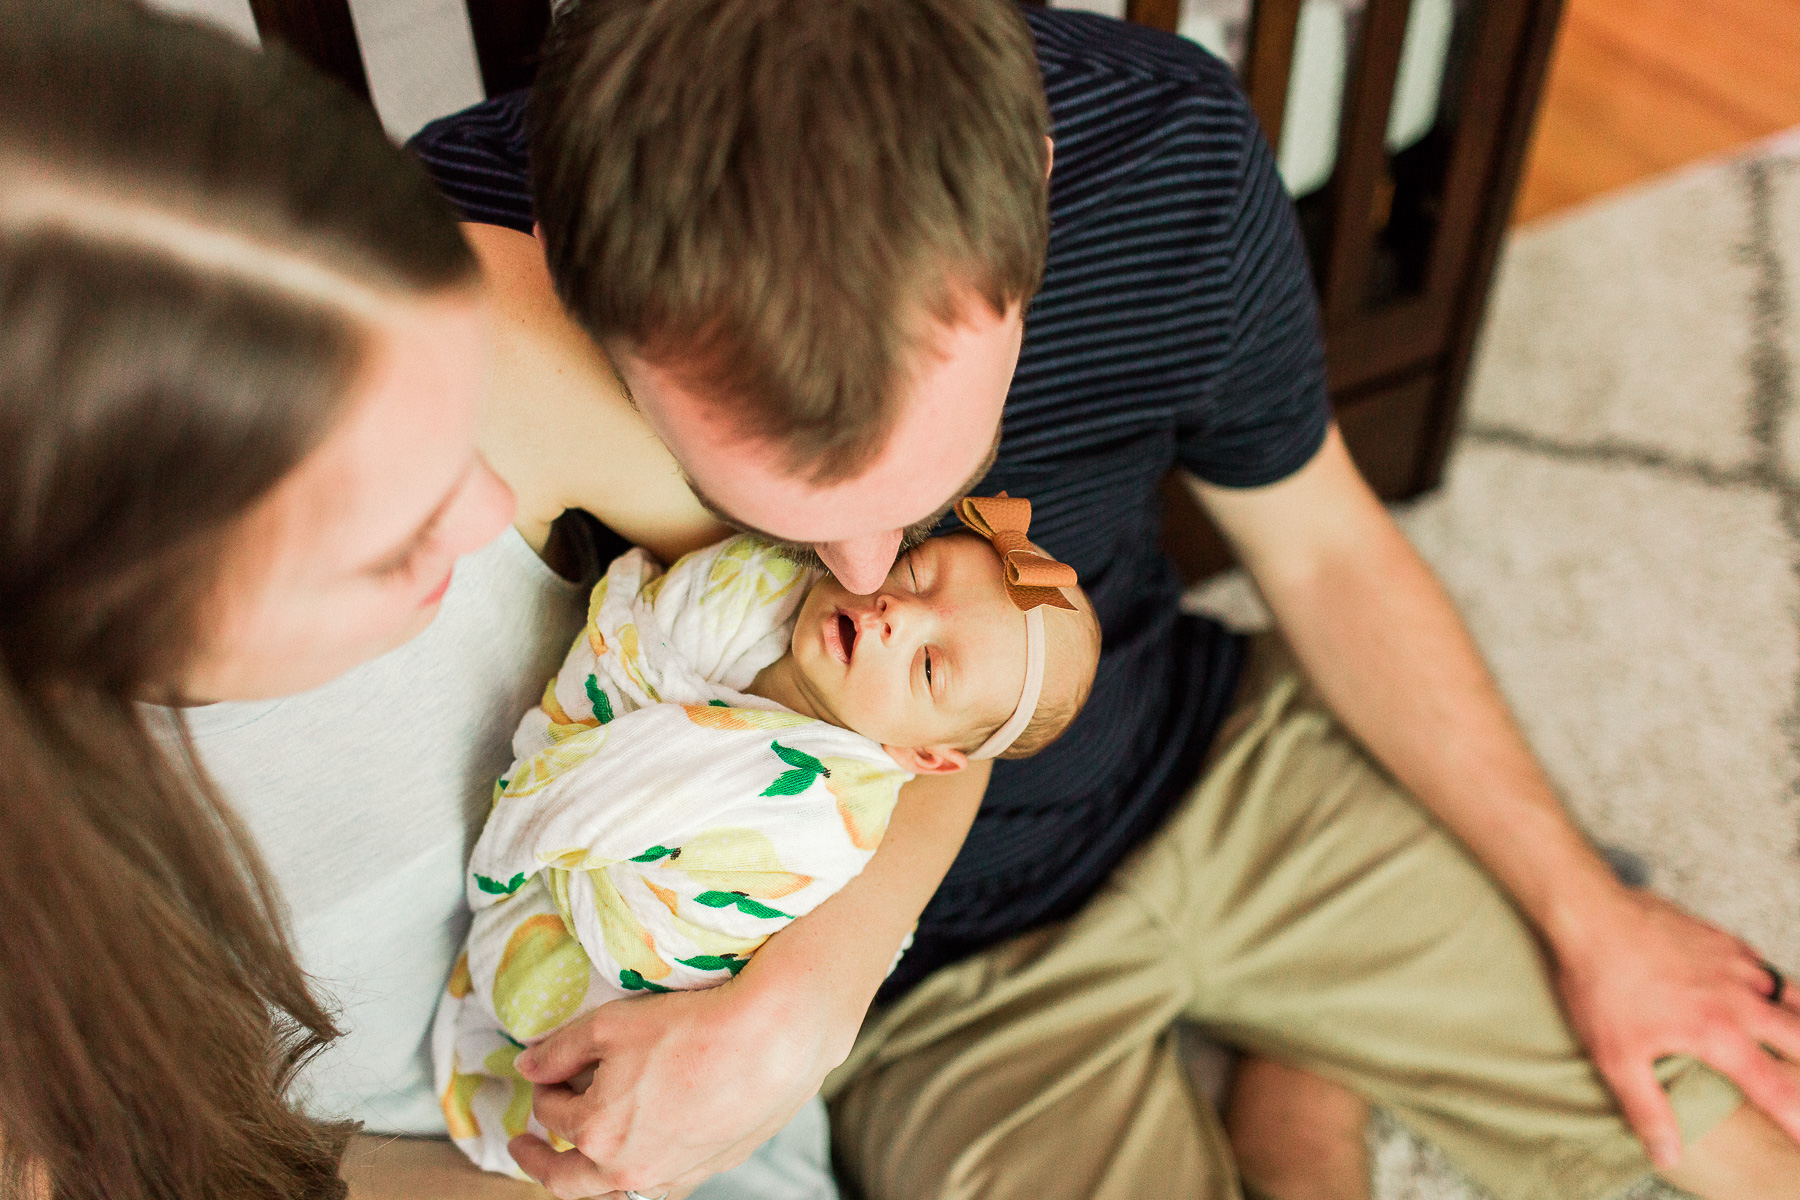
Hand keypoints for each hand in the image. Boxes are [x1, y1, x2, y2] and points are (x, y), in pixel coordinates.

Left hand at [505, 973, 844, 1198]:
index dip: (544, 1086)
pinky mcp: (708, 1169)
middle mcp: (630, 1166)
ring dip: (586, 1178)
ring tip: (577, 1164)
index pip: (552, 1114)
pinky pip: (658, 1187)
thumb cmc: (691, 1027)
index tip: (548, 1070)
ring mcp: (671, 1174)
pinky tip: (637, 1161)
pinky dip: (635, 1178)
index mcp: (597, 1132)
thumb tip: (526, 1066)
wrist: (772, 1041)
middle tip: (520, 1148)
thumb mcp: (610, 1025)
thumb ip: (559, 1049)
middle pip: (567, 1178)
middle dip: (537, 1160)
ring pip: (613, 1192)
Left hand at [1550, 884, 1799, 1167]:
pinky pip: (1760, 965)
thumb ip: (1647, 1109)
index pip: (1777, 1089)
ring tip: (1790, 1037)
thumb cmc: (1599, 985)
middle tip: (1796, 1081)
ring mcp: (1733, 964)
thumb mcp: (1615, 1058)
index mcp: (1719, 1035)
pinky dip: (1769, 984)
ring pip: (1787, 996)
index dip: (1797, 1119)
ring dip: (1794, 1019)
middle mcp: (1739, 1000)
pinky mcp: (1719, 938)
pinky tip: (1757, 990)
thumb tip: (1669, 1155)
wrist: (1590, 914)